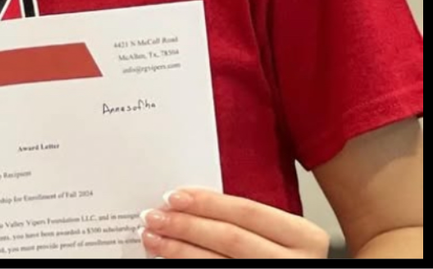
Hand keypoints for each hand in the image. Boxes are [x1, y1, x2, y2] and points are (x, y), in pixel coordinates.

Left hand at [140, 187, 329, 258]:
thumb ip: (248, 217)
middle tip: (154, 215)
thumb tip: (190, 199)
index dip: (208, 203)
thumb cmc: (284, 253)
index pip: (248, 212)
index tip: (174, 196)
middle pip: (230, 237)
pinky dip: (186, 265)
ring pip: (216, 261)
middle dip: (186, 224)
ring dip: (177, 248)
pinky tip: (168, 258)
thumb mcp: (280, 232)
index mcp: (304, 236)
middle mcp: (294, 262)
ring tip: (152, 236)